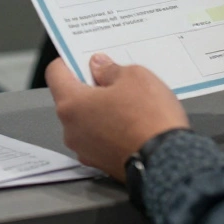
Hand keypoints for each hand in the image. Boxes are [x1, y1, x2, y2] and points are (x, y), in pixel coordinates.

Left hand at [46, 54, 188, 181]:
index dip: (69, 61)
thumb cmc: (149, 121)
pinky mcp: (101, 164)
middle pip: (72, 99)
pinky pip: (100, 139)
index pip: (55, 74)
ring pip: (86, 121)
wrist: (167, 162)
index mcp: (71, 105)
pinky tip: (133, 124)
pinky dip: (111, 130)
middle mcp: (71, 130)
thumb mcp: (135, 77)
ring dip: (101, 110)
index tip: (84, 58)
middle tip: (115, 80)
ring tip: (130, 105)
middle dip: (91, 87)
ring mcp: (85, 151)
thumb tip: (100, 67)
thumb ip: (110, 69)